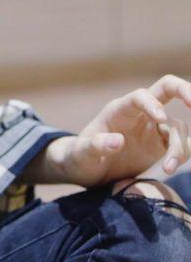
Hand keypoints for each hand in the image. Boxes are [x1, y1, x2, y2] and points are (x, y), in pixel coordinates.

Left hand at [55, 75, 190, 187]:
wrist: (88, 172)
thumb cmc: (81, 157)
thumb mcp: (81, 154)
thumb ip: (95, 146)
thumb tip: (117, 141)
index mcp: (119, 109)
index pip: (140, 95)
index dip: (152, 103)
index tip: (161, 119)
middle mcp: (139, 114)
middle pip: (167, 89)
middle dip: (185, 90)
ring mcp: (153, 129)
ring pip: (178, 126)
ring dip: (180, 145)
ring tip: (167, 168)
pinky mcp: (161, 146)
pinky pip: (181, 144)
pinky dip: (183, 153)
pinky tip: (169, 168)